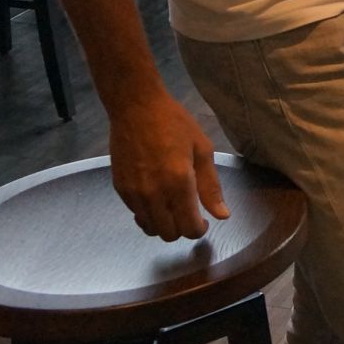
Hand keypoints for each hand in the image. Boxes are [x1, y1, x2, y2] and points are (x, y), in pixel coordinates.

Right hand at [107, 89, 228, 239]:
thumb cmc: (174, 123)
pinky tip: (158, 198)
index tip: (204, 221)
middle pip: (169, 234)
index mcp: (178, 183)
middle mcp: (153, 194)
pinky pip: (137, 215)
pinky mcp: (120, 189)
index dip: (199, 230)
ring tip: (174, 207)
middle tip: (190, 213)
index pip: (188, 228)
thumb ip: (211, 186)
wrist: (136, 108)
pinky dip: (149, 215)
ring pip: (150, 229)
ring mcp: (133, 194)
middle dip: (183, 229)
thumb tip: (222, 215)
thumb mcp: (202, 149)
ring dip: (165, 224)